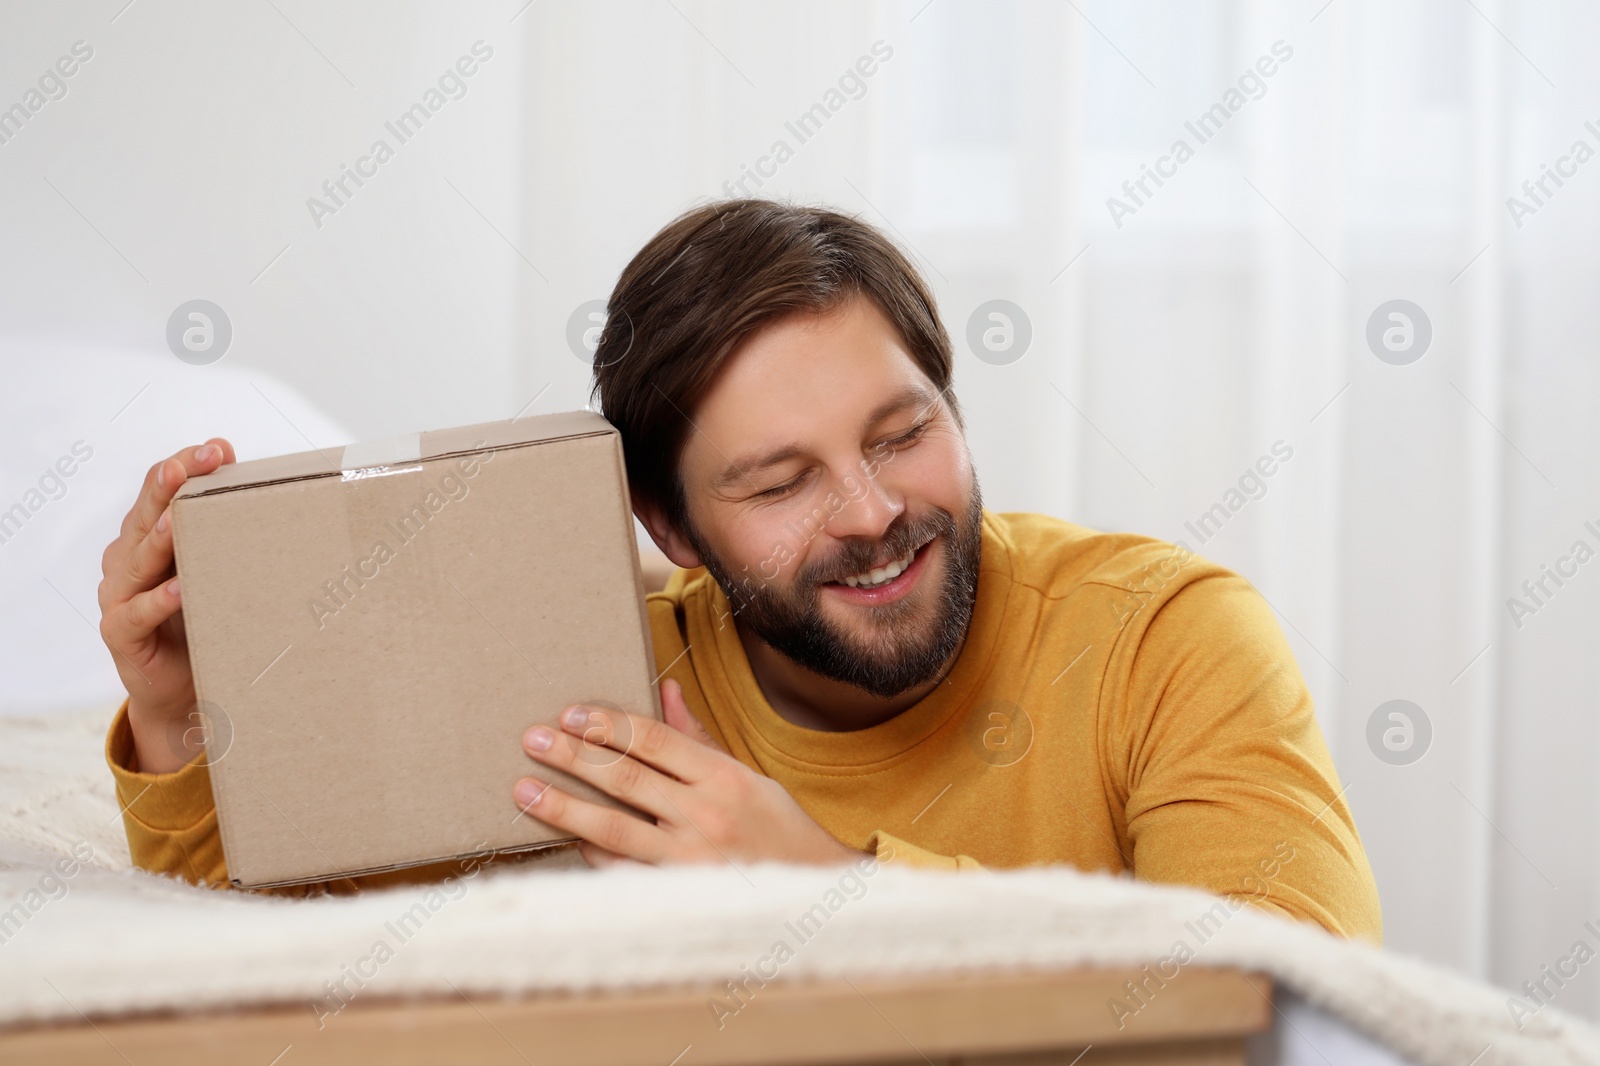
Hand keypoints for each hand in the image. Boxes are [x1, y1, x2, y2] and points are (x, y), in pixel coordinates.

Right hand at [97, 440, 235, 772]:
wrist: (179, 688)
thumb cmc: (203, 619)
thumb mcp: (217, 572)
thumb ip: (230, 536)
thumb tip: (280, 496)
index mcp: (148, 535)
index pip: (161, 490)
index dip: (185, 465)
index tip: (218, 448)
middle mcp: (128, 558)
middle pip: (148, 514)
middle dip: (173, 482)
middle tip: (201, 458)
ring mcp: (119, 594)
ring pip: (139, 559)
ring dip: (161, 537)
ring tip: (181, 517)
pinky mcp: (120, 632)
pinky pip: (137, 613)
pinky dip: (157, 601)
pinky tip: (179, 589)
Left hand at [513, 679, 866, 868]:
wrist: (813, 892)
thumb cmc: (777, 830)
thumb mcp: (747, 775)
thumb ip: (697, 739)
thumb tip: (665, 689)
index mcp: (723, 776)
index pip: (653, 740)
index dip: (608, 724)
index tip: (570, 714)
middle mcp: (706, 814)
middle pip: (626, 778)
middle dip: (573, 757)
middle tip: (533, 739)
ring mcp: (690, 860)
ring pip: (614, 829)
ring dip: (564, 808)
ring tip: (524, 791)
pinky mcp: (678, 896)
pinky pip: (622, 873)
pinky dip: (592, 855)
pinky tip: (565, 838)